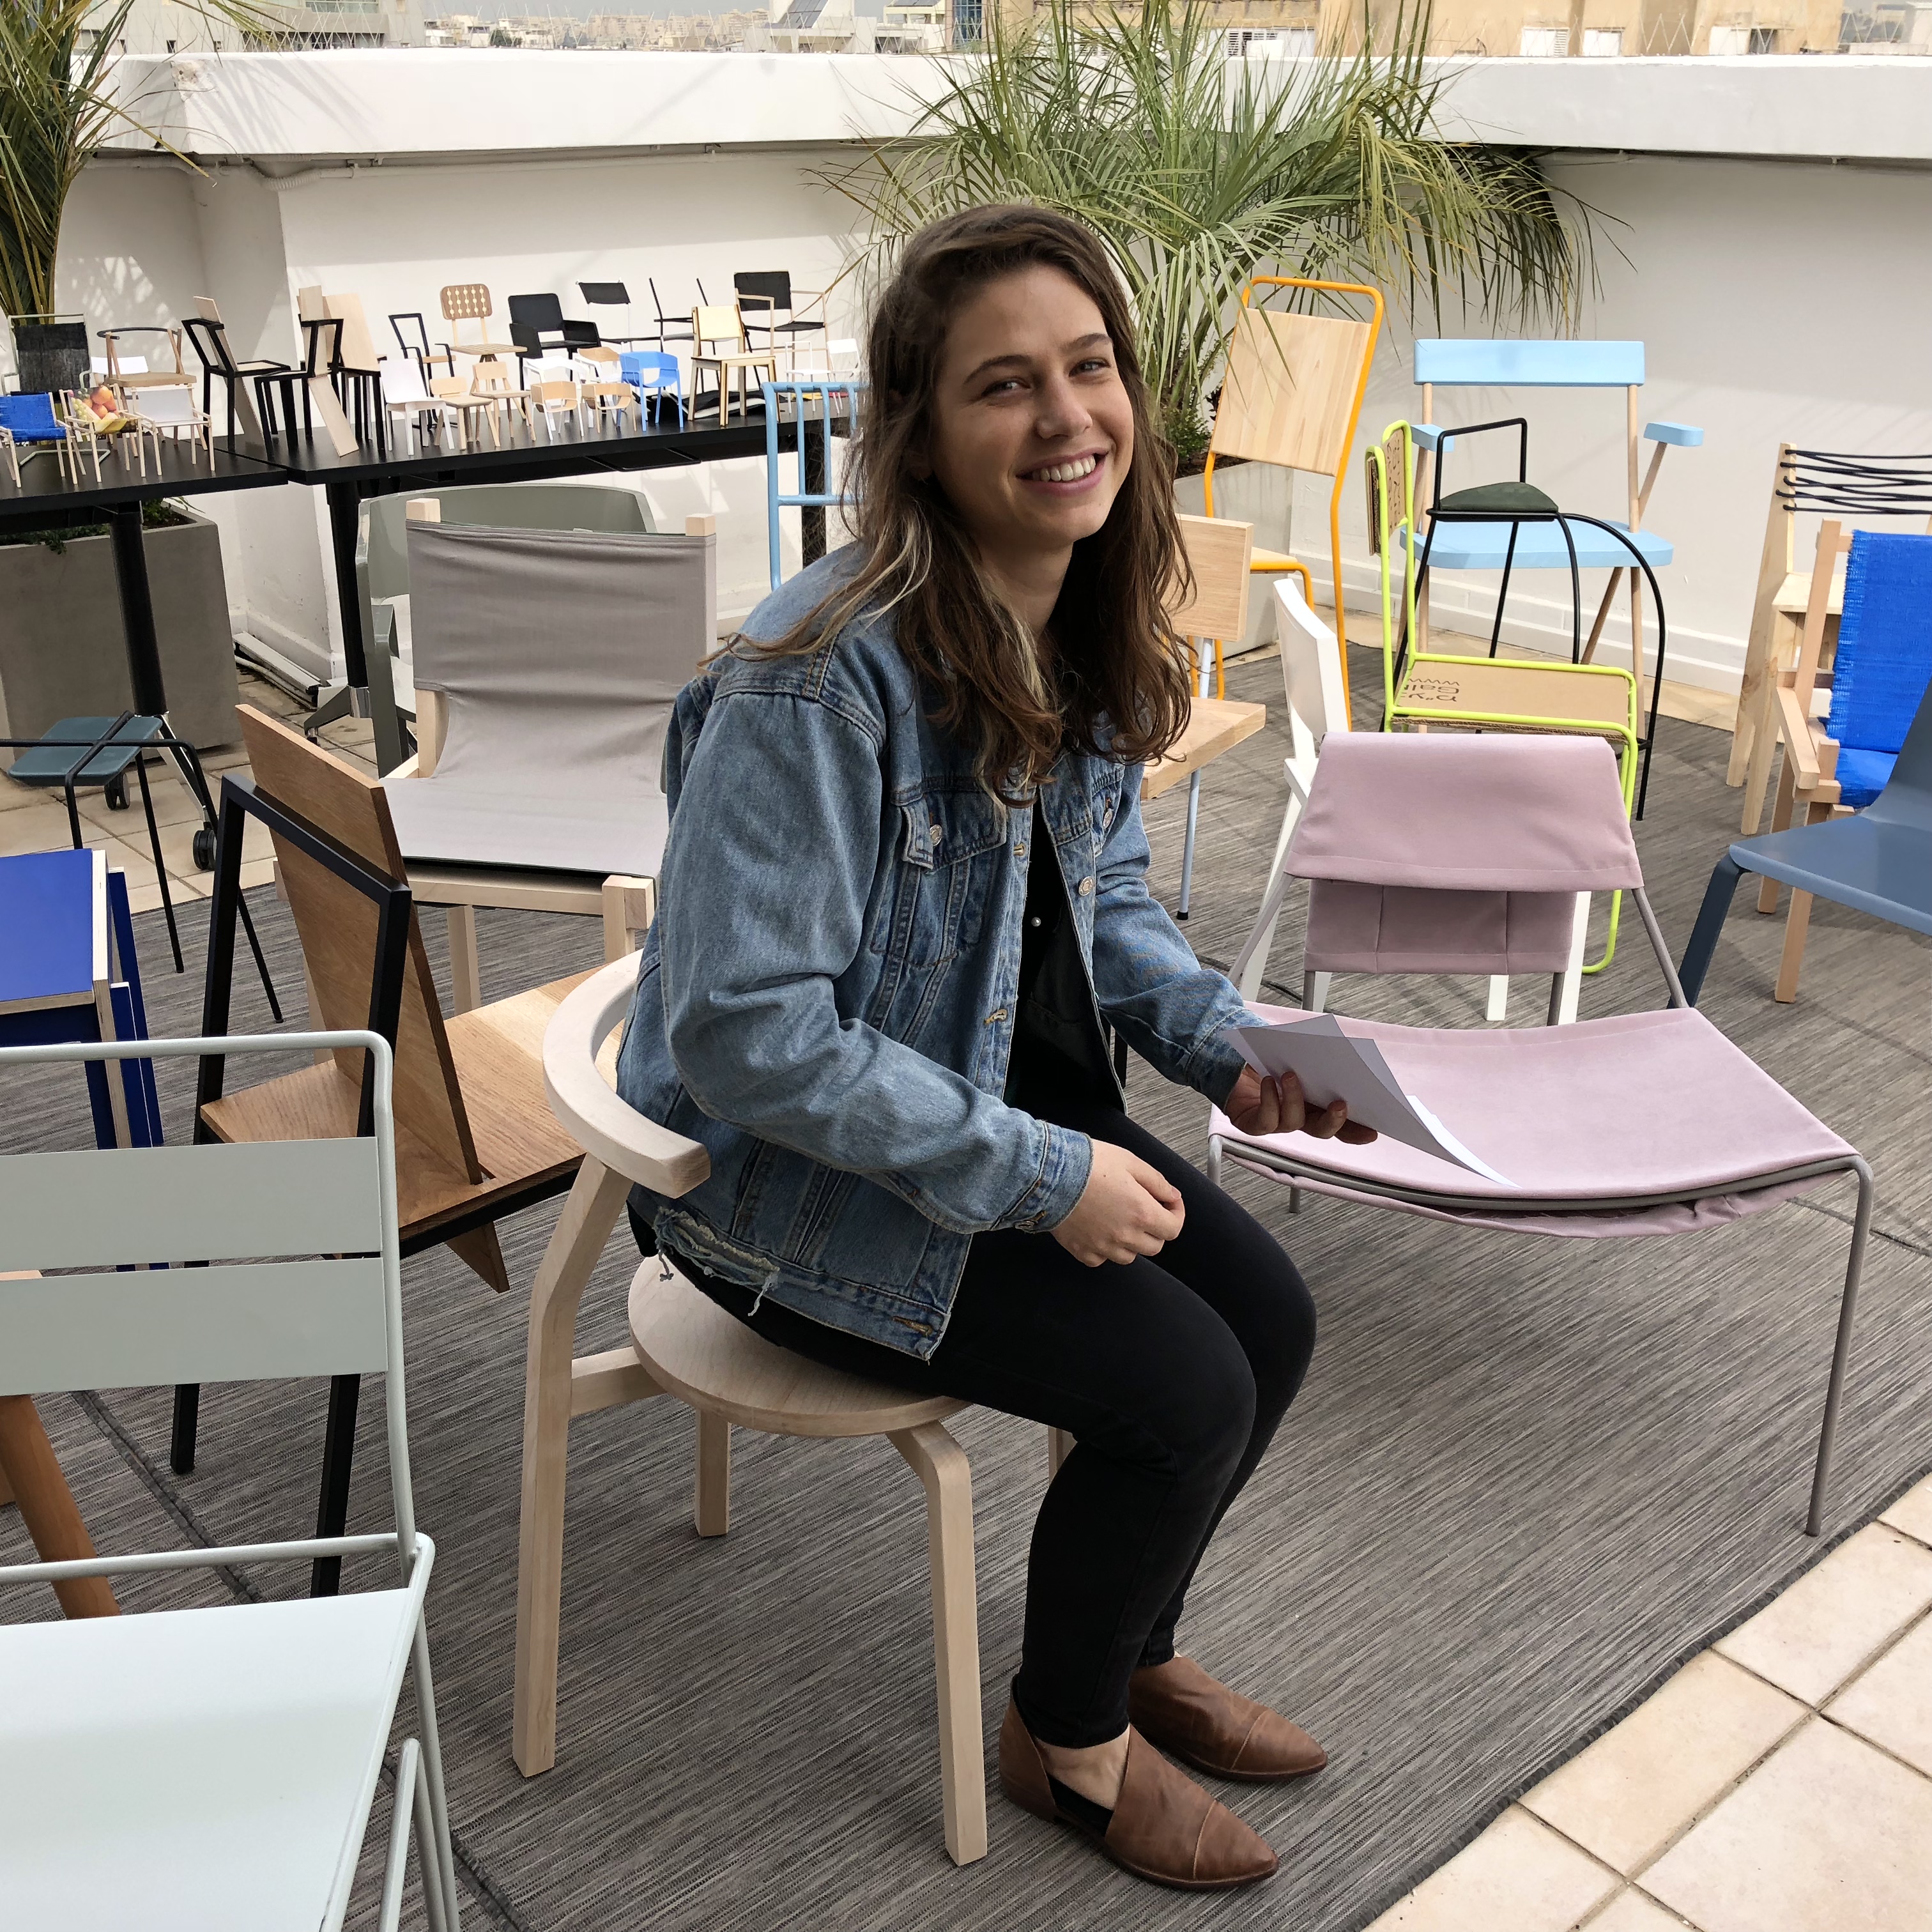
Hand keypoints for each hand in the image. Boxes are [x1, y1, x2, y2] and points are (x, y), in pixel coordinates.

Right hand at [1052, 1140, 1184, 1267]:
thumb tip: (1173, 1196)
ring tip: (1119, 1219)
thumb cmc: (1089, 1163)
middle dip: (1156, 1229)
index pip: (1173, 1229)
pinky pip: (1102, 1259)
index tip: (1169, 1204)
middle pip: (1155, 1246)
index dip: (1176, 1215)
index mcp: (1142, 1213)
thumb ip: (1157, 1182)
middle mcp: (1126, 1236)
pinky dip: (1105, 1249)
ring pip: (1130, 1256)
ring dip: (1132, 1242)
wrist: (1048, 1174)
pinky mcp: (1082, 1251)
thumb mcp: (1130, 1162)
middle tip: (1145, 1210)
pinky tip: (1098, 1230)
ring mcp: (1103, 1247)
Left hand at [1223, 1065, 1378, 1144]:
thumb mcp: (1298, 1054)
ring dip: (1294, 1098)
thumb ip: (1319, 1055)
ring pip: (1293, 1122)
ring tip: (1291, 1075)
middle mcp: (1300, 1118)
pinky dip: (1269, 1100)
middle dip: (1334, 1120)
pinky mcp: (1254, 1124)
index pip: (1342, 1123)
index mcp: (1317, 1105)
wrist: (1232, 1062)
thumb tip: (1342, 1048)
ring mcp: (1278, 1123)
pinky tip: (1269, 1082)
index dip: (1358, 1130)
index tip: (1374, 1130)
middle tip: (1341, 1105)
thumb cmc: (1269, 1059)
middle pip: (1322, 1130)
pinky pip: (1265, 1120)